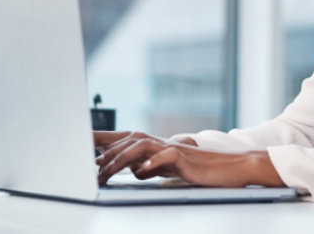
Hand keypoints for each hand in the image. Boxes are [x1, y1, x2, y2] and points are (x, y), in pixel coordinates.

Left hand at [93, 131, 283, 187]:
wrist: (231, 168)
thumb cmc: (201, 170)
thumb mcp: (170, 169)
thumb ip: (152, 166)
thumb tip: (133, 168)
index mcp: (157, 145)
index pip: (125, 139)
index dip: (104, 139)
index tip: (82, 144)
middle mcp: (162, 143)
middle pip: (128, 140)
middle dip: (105, 152)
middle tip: (88, 167)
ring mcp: (173, 149)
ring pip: (140, 147)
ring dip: (120, 160)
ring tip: (105, 173)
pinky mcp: (184, 158)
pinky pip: (165, 157)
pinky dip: (151, 163)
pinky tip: (141, 171)